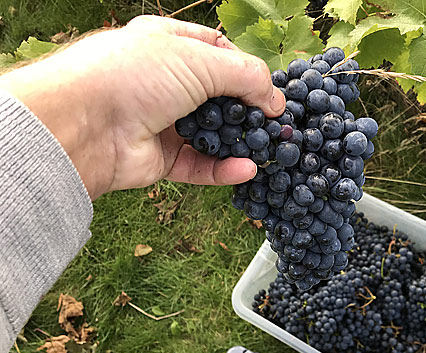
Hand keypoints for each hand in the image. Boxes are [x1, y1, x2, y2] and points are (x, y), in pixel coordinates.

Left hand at [0, 16, 285, 199]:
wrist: (84, 123)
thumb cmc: (135, 75)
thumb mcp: (199, 60)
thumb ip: (245, 76)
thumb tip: (275, 100)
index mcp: (170, 45)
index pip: (219, 52)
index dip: (247, 70)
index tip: (269, 90)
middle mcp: (166, 82)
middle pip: (219, 96)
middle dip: (248, 111)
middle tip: (275, 125)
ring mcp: (163, 121)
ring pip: (212, 134)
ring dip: (240, 143)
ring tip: (268, 150)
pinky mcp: (161, 158)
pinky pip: (199, 165)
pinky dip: (223, 169)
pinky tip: (247, 169)